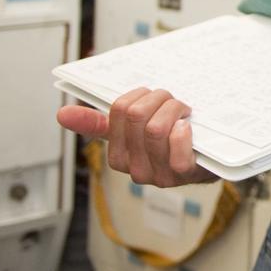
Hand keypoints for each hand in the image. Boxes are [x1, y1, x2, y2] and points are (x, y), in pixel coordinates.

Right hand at [56, 87, 214, 186]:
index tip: (153, 97)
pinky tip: (187, 127)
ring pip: (156, 128)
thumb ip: (99, 124)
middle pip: (137, 115)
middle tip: (173, 101)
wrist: (208, 164)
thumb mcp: (134, 133)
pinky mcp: (183, 175)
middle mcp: (135, 168)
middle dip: (161, 98)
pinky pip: (176, 149)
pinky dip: (183, 131)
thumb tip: (61, 113)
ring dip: (175, 110)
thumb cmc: (168, 143)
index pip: (119, 110)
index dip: (141, 94)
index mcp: (118, 155)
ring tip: (183, 112)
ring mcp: (158, 174)